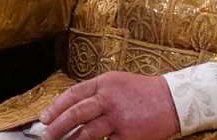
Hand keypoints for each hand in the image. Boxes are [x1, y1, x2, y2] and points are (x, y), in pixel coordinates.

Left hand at [40, 72, 180, 139]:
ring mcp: (119, 118)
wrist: (172, 100)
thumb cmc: (143, 91)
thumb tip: (71, 108)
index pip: (73, 94)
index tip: (44, 118)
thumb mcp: (117, 82)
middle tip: (46, 136)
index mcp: (105, 83)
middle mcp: (109, 99)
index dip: (56, 107)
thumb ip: (96, 92)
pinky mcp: (128, 136)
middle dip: (57, 127)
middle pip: (76, 113)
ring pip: (87, 133)